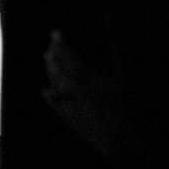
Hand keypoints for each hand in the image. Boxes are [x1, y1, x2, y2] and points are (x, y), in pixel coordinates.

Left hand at [42, 31, 123, 157]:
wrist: (115, 136)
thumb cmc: (121, 103)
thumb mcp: (122, 75)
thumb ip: (117, 50)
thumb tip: (113, 31)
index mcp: (85, 76)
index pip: (68, 54)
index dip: (61, 42)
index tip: (55, 32)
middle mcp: (72, 88)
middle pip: (58, 67)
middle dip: (53, 53)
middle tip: (50, 44)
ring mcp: (68, 103)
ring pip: (54, 82)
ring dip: (50, 70)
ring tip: (47, 59)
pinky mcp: (68, 117)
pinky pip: (55, 104)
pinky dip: (51, 95)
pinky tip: (46, 90)